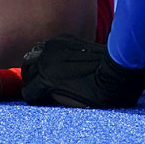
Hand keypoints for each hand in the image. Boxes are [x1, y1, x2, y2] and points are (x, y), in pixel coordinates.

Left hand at [21, 36, 144, 107]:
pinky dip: (34, 98)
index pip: (39, 51)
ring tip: (44, 97)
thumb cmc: (111, 67)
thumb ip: (76, 58)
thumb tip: (77, 70)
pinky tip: (46, 103)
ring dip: (33, 86)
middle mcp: (51, 47)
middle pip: (28, 61)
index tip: (49, 79)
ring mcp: (47, 61)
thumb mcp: (90, 55)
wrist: (117, 73)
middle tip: (42, 89)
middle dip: (33, 75)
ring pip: (27, 76)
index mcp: (62, 40)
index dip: (41, 67)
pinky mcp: (46, 78)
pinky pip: (29, 92)